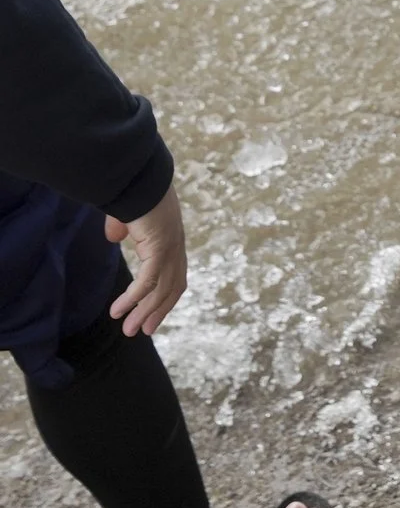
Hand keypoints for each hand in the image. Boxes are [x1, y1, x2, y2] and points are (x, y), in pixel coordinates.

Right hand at [107, 185, 188, 335]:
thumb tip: (115, 237)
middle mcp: (176, 245)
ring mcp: (171, 248)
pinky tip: (119, 311)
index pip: (176, 273)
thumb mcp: (126, 213)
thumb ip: (123, 227)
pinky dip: (134, 299)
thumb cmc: (133, 191)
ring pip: (160, 290)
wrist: (139, 176)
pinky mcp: (160, 249)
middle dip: (159, 310)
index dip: (166, 295)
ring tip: (129, 330)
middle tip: (145, 330)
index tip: (154, 312)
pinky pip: (147, 282)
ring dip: (144, 312)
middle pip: (173, 287)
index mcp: (172, 238)